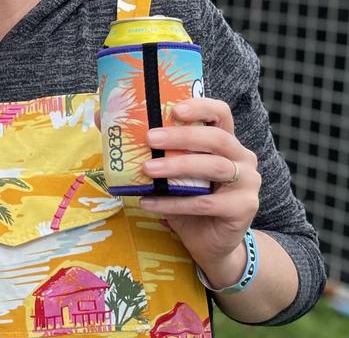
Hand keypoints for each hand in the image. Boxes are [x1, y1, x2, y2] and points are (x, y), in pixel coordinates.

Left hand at [138, 97, 259, 284]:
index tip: (174, 109)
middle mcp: (242, 157)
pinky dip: (174, 203)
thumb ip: (145, 146)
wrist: (209, 242)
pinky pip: (206, 202)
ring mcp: (247, 182)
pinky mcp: (244, 208)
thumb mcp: (166, 170)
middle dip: (182, 136)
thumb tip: (100, 118)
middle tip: (150, 138)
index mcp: (225, 141)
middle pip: (216, 138)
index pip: (221, 113)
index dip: (201, 107)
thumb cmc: (186, 198)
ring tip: (147, 169)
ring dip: (177, 166)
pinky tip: (149, 203)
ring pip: (214, 167)